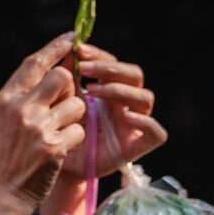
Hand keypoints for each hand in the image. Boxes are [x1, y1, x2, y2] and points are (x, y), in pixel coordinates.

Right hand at [0, 34, 88, 212]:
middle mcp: (20, 109)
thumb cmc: (2, 156)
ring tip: (57, 133)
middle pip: (62, 78)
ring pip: (77, 105)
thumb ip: (23, 97)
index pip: (34, 64)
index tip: (71, 38)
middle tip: (63, 103)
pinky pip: (79, 131)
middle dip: (70, 88)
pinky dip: (73, 140)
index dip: (55, 48)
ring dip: (74, 118)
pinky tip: (57, 151)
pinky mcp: (54, 147)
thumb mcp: (1, 120)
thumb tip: (53, 73)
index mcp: (5, 99)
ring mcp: (37, 128)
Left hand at [64, 43, 167, 178]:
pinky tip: (126, 116)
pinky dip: (145, 121)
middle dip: (109, 68)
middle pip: (134, 75)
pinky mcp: (138, 146)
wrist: (56, 166)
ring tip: (91, 92)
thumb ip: (65, 77)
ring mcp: (133, 124)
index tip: (78, 50)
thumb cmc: (59, 131)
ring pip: (145, 97)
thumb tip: (65, 48)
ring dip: (120, 89)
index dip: (99, 55)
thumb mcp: (59, 100)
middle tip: (82, 69)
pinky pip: (157, 132)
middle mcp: (124, 103)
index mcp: (107, 90)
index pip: (114, 64)